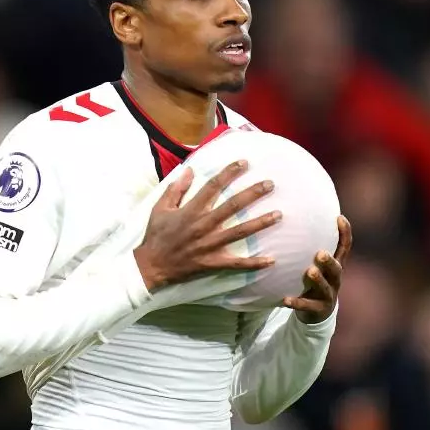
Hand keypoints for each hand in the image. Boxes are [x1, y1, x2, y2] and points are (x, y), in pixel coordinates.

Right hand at [134, 160, 279, 291]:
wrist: (150, 266)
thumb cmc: (155, 236)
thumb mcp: (160, 208)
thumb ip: (176, 189)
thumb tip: (190, 170)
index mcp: (191, 211)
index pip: (213, 187)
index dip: (229, 173)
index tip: (244, 163)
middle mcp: (203, 226)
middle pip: (232, 206)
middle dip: (252, 194)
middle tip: (270, 184)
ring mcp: (209, 245)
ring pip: (239, 232)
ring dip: (260, 223)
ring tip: (278, 215)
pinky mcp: (212, 262)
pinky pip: (236, 263)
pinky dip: (254, 263)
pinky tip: (271, 260)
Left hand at [283, 215, 352, 323]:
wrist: (316, 313)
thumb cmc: (314, 280)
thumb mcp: (317, 264)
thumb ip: (311, 246)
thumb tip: (297, 217)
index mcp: (336, 266)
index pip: (345, 248)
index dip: (345, 233)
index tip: (339, 218)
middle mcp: (335, 280)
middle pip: (337, 269)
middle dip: (330, 260)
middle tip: (321, 253)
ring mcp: (327, 295)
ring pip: (325, 288)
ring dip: (318, 279)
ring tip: (310, 271)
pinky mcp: (317, 309)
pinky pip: (307, 306)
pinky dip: (297, 302)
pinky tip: (285, 299)